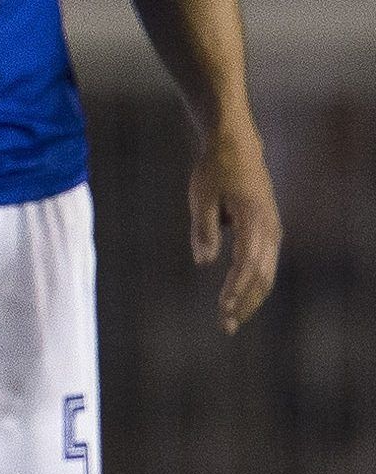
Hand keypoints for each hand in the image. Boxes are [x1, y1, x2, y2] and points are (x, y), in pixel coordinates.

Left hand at [190, 121, 279, 332]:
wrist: (236, 147)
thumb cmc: (215, 171)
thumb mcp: (201, 196)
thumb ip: (203, 229)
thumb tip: (204, 262)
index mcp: (254, 220)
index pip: (246, 263)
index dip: (235, 288)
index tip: (222, 308)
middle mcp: (270, 229)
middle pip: (261, 276)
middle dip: (244, 302)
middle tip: (226, 326)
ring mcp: (272, 231)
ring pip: (266, 274)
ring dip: (250, 298)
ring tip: (231, 319)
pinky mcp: (269, 232)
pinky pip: (265, 265)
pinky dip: (254, 285)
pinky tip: (240, 300)